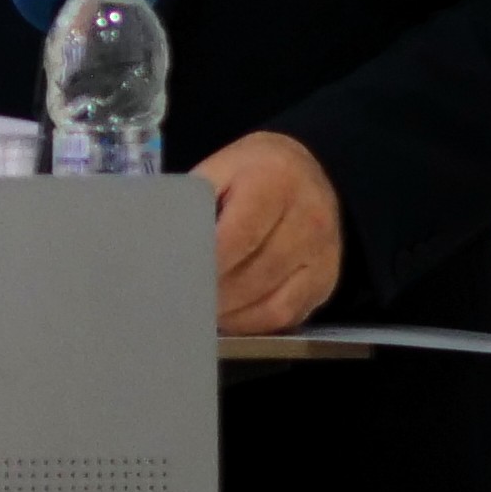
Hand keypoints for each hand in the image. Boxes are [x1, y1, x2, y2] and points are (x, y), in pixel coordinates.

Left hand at [191, 131, 341, 335]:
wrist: (306, 172)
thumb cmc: (253, 172)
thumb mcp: (221, 168)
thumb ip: (194, 201)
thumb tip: (163, 245)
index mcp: (276, 181)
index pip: (237, 237)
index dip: (205, 265)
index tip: (175, 280)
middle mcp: (309, 218)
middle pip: (254, 274)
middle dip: (213, 294)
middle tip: (179, 302)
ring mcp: (323, 254)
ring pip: (271, 303)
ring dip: (230, 313)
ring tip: (199, 312)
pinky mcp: (327, 281)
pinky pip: (286, 316)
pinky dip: (251, 323)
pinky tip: (228, 315)